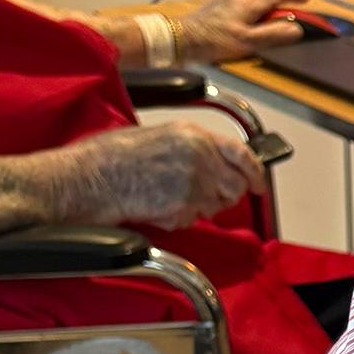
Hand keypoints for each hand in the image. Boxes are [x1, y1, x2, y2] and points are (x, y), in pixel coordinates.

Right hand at [82, 117, 264, 228]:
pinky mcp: (184, 206)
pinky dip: (178, 218)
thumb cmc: (115, 157)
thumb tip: (214, 165)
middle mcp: (199, 156)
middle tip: (203, 197)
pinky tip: (157, 206)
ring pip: (217, 206)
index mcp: (194, 134)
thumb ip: (193, 148)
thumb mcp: (161, 136)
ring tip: (169, 197)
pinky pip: (193, 219)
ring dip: (199, 207)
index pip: (242, 153)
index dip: (255, 171)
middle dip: (224, 194)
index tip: (259, 183)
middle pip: (235, 185)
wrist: (95, 178)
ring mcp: (194, 182)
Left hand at [174, 0, 314, 63]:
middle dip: (279, 10)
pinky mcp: (214, 13)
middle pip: (264, 1)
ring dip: (262, 17)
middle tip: (289, 23)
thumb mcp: (246, 42)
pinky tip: (242, 35)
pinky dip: (248, 21)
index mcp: (246, 5)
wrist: (179, 40)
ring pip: (250, 8)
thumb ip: (272, 35)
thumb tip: (295, 29)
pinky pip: (238, 13)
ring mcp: (224, 5)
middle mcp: (235, 0)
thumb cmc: (210, 42)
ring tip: (264, 36)